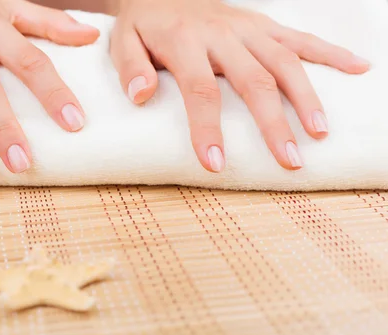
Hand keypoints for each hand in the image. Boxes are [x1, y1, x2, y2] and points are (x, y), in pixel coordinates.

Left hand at [110, 0, 369, 171]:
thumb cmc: (142, 25)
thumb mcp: (123, 43)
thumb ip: (130, 68)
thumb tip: (142, 96)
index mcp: (185, 41)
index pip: (201, 90)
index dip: (208, 128)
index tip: (215, 164)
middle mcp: (223, 33)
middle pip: (254, 81)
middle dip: (273, 124)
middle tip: (289, 160)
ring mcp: (248, 27)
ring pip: (285, 61)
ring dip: (307, 97)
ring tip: (320, 133)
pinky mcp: (263, 24)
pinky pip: (301, 37)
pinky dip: (330, 53)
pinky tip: (358, 68)